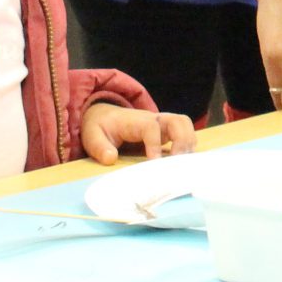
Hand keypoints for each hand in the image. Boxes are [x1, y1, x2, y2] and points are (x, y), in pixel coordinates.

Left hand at [80, 103, 196, 165]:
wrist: (106, 117)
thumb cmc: (101, 127)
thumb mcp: (92, 135)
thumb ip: (99, 147)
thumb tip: (110, 158)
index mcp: (135, 120)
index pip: (151, 126)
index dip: (155, 143)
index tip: (154, 162)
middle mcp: (154, 119)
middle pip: (178, 120)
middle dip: (182, 140)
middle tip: (177, 162)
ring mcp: (163, 125)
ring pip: (185, 125)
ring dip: (189, 143)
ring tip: (183, 164)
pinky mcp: (167, 133)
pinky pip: (185, 134)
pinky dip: (188, 147)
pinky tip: (182, 164)